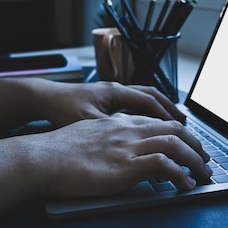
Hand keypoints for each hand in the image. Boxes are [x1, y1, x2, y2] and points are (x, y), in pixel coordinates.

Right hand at [29, 113, 211, 196]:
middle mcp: (128, 130)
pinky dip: (180, 175)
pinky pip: (164, 165)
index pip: (159, 122)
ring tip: (204, 175)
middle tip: (205, 160)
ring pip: (175, 144)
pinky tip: (186, 185)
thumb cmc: (57, 151)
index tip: (189, 145)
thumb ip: (107, 137)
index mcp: (119, 123)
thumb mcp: (87, 135)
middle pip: (174, 130)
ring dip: (195, 161)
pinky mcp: (126, 166)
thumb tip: (118, 149)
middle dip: (195, 145)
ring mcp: (128, 146)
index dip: (179, 133)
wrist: (42, 157)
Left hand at [36, 81, 185, 127]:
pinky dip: (144, 113)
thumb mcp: (88, 121)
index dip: (166, 113)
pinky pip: (131, 105)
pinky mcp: (104, 101)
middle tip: (185, 122)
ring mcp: (110, 94)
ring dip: (158, 110)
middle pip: (150, 96)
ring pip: (142, 99)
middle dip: (169, 108)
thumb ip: (112, 128)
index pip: (148, 100)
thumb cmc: (62, 108)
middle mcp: (116, 89)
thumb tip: (135, 137)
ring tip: (172, 122)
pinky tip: (146, 125)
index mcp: (115, 92)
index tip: (180, 125)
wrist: (42, 98)